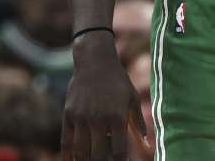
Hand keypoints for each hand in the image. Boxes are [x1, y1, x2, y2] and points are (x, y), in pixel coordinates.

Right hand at [62, 33, 148, 160]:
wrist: (95, 63)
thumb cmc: (118, 82)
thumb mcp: (132, 99)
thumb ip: (139, 124)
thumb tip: (147, 145)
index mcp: (118, 116)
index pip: (119, 149)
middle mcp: (99, 119)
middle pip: (99, 154)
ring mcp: (82, 118)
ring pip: (81, 151)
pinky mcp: (68, 115)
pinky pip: (66, 141)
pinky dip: (67, 155)